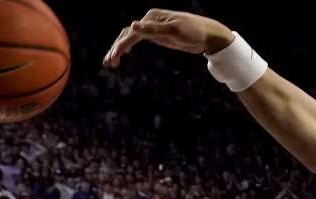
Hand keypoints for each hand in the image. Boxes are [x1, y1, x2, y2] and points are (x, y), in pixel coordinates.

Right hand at [104, 9, 234, 67]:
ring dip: (119, 48)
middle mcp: (149, 20)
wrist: (208, 34)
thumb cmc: (194, 32)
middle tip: (108, 64)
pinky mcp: (157, 35)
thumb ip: (154, 29)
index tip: (114, 58)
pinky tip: (124, 54)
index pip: (132, 33)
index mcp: (152, 18)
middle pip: (127, 34)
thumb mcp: (175, 31)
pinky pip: (138, 40)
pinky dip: (129, 46)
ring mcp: (152, 28)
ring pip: (130, 37)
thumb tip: (133, 25)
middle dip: (117, 49)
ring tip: (111, 63)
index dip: (122, 46)